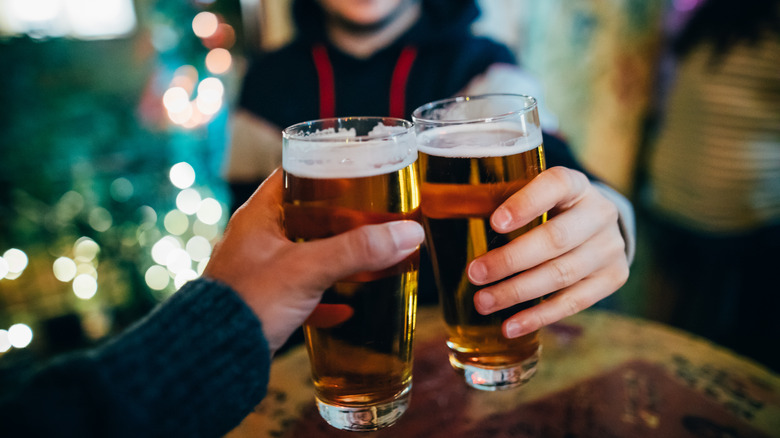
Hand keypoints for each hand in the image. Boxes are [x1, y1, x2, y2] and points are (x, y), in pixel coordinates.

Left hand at [204, 169, 424, 353]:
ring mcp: (260, 271)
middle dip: (342, 219)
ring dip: (337, 257)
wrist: (214, 355)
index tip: (358, 171)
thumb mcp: (308, 269)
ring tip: (369, 257)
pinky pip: (301, 293)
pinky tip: (346, 308)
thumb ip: (358, 250)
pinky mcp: (265, 303)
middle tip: (374, 217)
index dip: (326, 170)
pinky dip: (325, 297)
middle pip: (306, 216)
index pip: (294, 175)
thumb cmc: (248, 301)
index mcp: (259, 216)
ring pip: (307, 255)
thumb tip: (408, 233)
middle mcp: (258, 239)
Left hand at [468, 166, 629, 337]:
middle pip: (555, 239)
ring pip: (562, 274)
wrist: (597, 226)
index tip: (494, 222)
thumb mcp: (532, 194)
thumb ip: (495, 201)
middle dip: (511, 260)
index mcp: (575, 184)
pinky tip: (510, 326)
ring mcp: (610, 247)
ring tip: (484, 302)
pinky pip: (575, 302)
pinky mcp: (614, 277)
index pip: (556, 185)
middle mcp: (599, 213)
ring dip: (518, 291)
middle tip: (475, 274)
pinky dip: (539, 316)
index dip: (526, 203)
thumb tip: (425, 222)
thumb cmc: (548, 210)